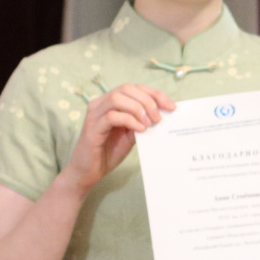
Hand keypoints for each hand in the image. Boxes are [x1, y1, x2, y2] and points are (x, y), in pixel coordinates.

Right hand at [60, 84, 174, 192]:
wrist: (89, 171)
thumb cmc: (109, 151)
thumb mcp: (131, 134)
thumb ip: (142, 121)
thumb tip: (163, 113)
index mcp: (111, 102)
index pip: (135, 88)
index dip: (155, 94)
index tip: (171, 106)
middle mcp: (101, 103)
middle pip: (127, 88)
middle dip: (148, 101)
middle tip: (158, 118)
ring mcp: (95, 114)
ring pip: (118, 98)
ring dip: (138, 109)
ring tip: (148, 124)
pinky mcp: (92, 127)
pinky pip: (112, 116)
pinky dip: (129, 120)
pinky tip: (139, 130)